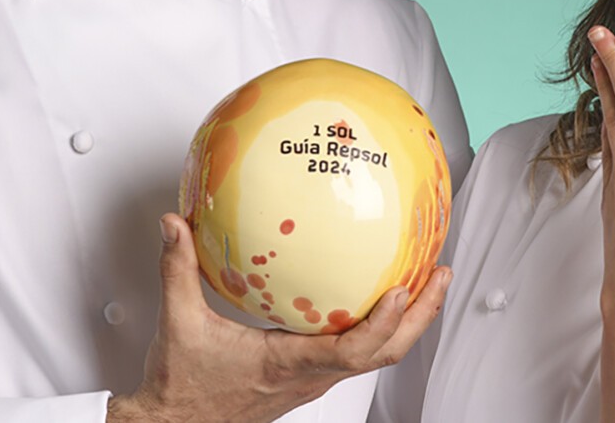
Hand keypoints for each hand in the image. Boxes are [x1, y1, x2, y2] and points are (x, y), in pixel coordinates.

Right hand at [108, 214, 451, 422]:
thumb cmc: (181, 389)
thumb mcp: (178, 324)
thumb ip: (177, 270)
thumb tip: (175, 224)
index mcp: (286, 363)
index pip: (350, 351)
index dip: (383, 324)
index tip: (404, 291)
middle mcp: (308, 375)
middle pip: (383, 353)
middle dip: (420, 317)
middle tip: (439, 274)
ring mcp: (311, 378)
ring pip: (374, 355)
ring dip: (406, 322)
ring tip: (424, 279)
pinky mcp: (306, 377)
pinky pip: (354, 351)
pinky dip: (376, 324)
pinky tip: (373, 294)